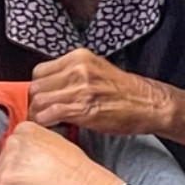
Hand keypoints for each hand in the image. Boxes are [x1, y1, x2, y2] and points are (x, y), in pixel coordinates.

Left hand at [0, 118, 122, 184]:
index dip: (20, 167)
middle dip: (15, 181)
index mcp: (24, 130)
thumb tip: (23, 162)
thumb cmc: (76, 170)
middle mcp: (13, 144)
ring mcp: (8, 167)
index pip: (10, 151)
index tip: (31, 176)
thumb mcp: (55, 143)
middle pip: (2, 168)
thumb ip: (35, 146)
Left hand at [28, 48, 172, 136]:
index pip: (39, 71)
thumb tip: (50, 88)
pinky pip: (49, 115)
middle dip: (36, 103)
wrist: (148, 104)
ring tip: (48, 122)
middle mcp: (77, 68)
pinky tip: (53, 127)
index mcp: (79, 57)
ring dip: (39, 115)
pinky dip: (46, 123)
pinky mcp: (82, 108)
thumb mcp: (96, 71)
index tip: (43, 100)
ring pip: (39, 101)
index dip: (38, 89)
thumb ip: (72, 75)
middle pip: (36, 86)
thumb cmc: (125, 93)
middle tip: (43, 114)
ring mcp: (79, 87)